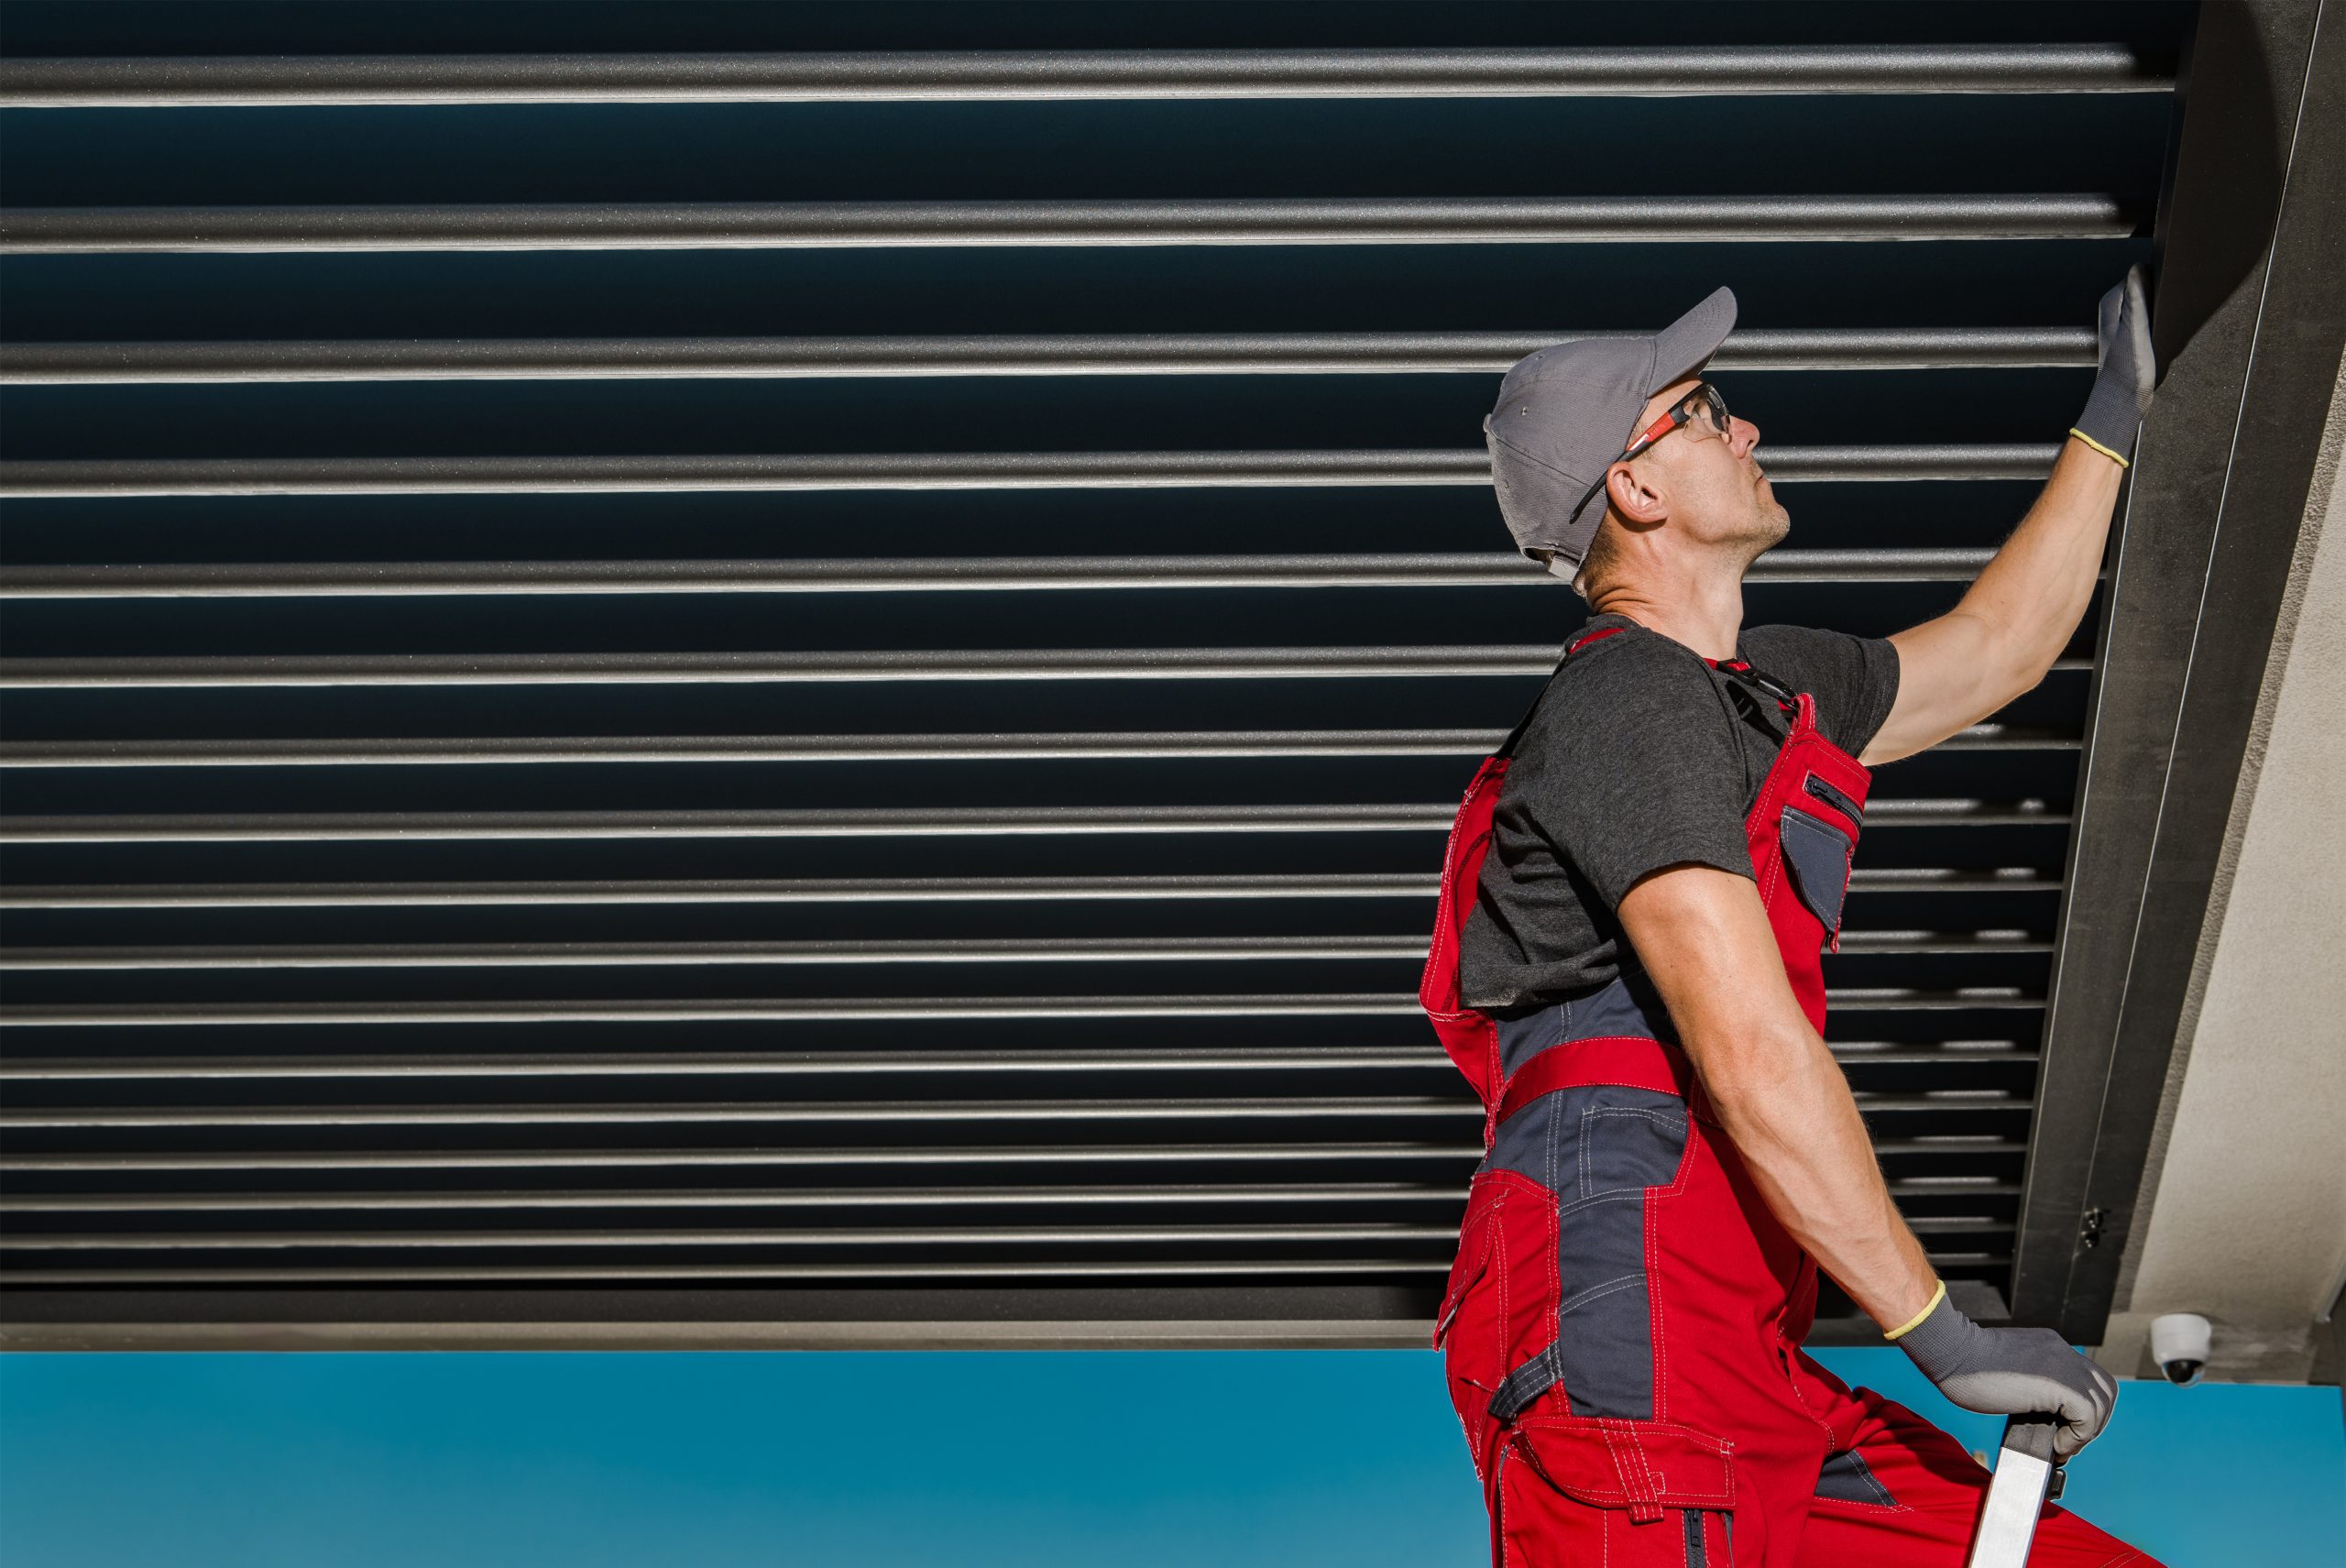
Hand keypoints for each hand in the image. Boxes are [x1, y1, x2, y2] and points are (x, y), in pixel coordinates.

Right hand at [1890, 1287, 2118, 1458]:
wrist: (1953, 1352)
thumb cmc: (1966, 1366)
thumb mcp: (2009, 1372)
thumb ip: (2032, 1385)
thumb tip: (2046, 1418)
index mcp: (2051, 1347)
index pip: (2088, 1379)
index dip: (2082, 1408)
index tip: (2061, 1428)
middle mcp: (2063, 1353)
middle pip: (2105, 1391)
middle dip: (2091, 1422)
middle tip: (2066, 1440)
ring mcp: (2064, 1366)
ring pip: (2101, 1406)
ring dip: (2084, 1433)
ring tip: (2060, 1445)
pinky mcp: (2061, 1385)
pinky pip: (2088, 1418)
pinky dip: (2077, 1438)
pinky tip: (2056, 1444)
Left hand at [2071, 264, 2157, 465]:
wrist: (2125, 400)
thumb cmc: (2127, 369)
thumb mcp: (2135, 329)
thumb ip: (2135, 299)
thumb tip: (2137, 269)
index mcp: (2111, 303)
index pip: (2138, 274)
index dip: (2156, 278)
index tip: (2167, 289)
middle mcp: (2114, 311)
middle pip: (2144, 288)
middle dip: (2158, 294)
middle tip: (2165, 312)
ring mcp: (2124, 323)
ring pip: (2149, 303)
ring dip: (2160, 309)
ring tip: (2162, 325)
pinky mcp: (2134, 335)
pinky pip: (2152, 319)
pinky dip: (2159, 322)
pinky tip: (2162, 333)